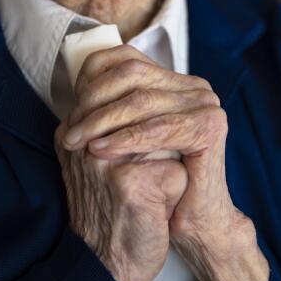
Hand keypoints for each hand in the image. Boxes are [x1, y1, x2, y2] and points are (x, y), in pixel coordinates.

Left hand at [61, 47, 268, 280]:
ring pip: (142, 101)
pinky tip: (102, 151)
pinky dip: (128, 138)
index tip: (70, 105)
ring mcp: (206, 103)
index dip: (91, 77)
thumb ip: (109, 109)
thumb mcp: (126, 138)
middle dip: (94, 102)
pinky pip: (161, 128)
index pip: (125, 58)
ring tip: (78, 142)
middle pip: (132, 76)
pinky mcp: (211, 126)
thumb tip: (74, 86)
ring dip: (103, 121)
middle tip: (70, 132)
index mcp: (174, 82)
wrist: (189, 222)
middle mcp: (194, 86)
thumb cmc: (153, 183)